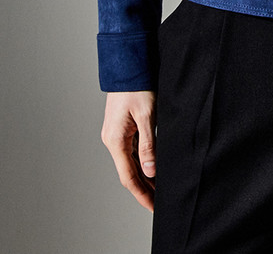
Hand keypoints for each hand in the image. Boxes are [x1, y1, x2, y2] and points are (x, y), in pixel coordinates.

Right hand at [101, 90, 156, 211]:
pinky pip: (131, 150)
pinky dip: (142, 161)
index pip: (129, 177)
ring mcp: (116, 134)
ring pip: (130, 162)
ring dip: (144, 175)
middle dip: (144, 188)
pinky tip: (153, 166)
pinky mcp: (121, 127)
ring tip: (159, 188)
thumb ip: (148, 145)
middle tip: (160, 202)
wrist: (128, 64)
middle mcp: (112, 140)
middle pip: (128, 172)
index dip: (142, 194)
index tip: (153, 207)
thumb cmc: (137, 86)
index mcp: (115, 140)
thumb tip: (150, 172)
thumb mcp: (147, 115)